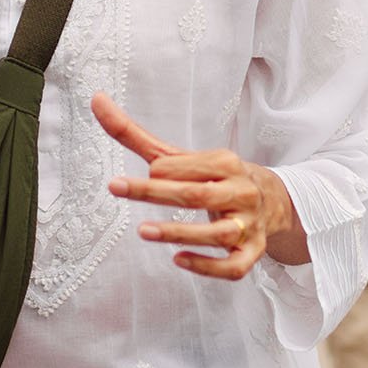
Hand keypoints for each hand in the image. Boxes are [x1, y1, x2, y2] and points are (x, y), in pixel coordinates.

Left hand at [96, 94, 291, 280]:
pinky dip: (208, 266)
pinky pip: (233, 267)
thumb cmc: (215, 178)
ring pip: (217, 233)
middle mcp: (240, 192)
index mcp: (226, 163)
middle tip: (116, 187)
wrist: (272, 201)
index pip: (187, 167)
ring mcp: (247, 225)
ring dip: (179, 232)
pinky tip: (178, 260)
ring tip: (143, 231)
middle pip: (197, 195)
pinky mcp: (250, 254)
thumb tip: (96, 100)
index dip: (160, 172)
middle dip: (155, 193)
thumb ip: (135, 135)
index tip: (135, 178)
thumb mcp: (180, 157)